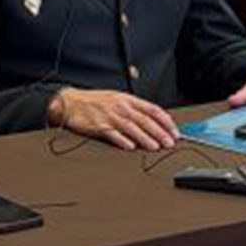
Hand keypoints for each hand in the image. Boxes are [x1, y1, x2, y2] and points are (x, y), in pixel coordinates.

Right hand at [49, 87, 178, 149]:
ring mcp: (110, 116)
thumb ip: (134, 108)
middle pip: (144, 120)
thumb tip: (153, 121)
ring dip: (145, 138)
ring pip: (131, 128)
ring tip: (155, 147)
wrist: (71, 102)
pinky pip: (113, 134)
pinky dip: (122, 141)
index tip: (174, 131)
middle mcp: (121, 107)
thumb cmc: (95, 102)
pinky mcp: (98, 126)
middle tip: (169, 143)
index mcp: (128, 100)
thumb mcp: (117, 99)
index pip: (152, 109)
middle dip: (159, 132)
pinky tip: (130, 147)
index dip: (165, 121)